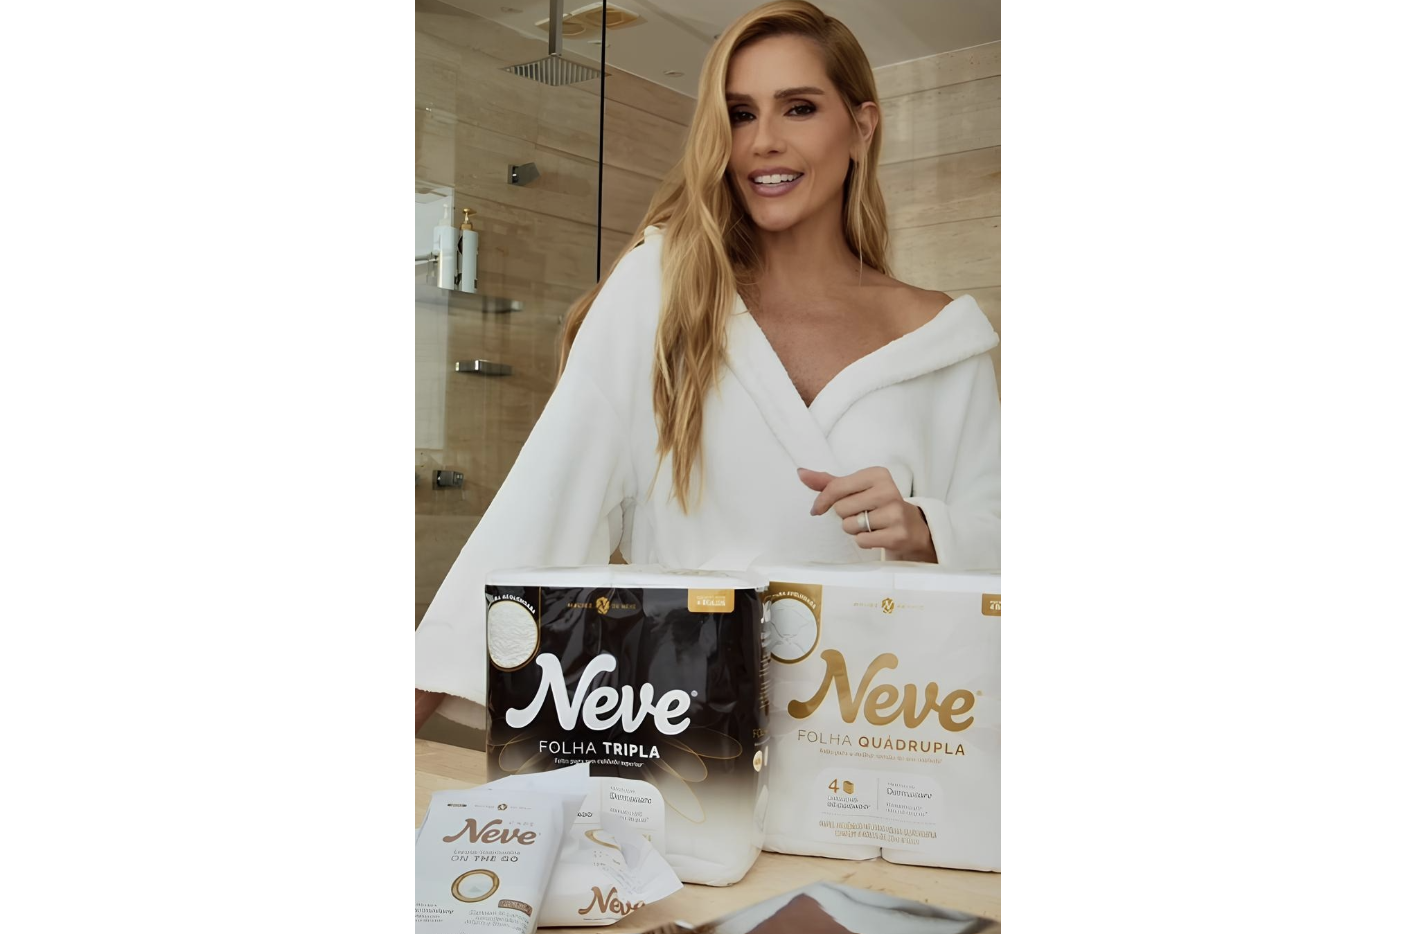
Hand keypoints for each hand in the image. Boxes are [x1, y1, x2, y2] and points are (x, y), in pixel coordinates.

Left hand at [798, 467, 937, 562]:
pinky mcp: (897, 534)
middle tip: (862, 513)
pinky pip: (862, 540)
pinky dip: (864, 540)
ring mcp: (894, 513)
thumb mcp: (857, 488)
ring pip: (850, 525)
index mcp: (877, 474)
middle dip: (845, 515)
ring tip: (869, 524)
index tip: (818, 508)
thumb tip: (801, 473)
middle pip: (841, 508)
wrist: (912, 525)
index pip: (836, 487)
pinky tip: (876, 534)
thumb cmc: (878, 504)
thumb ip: (829, 482)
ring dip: (854, 529)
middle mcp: (888, 490)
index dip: (822, 500)